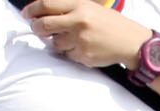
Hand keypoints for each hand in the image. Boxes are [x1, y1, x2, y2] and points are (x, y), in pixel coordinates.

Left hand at [21, 0, 151, 68]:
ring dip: (57, 42)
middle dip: (36, 28)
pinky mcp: (84, 56)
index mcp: (80, 6)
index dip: (32, 9)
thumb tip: (43, 13)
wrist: (132, 43)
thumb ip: (69, 8)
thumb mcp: (92, 8)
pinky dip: (71, 52)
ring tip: (71, 39)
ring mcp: (81, 40)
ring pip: (55, 43)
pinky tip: (83, 48)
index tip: (26, 14)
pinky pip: (67, 55)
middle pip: (44, 25)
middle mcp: (79, 22)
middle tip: (37, 29)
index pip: (47, 5)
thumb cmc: (111, 24)